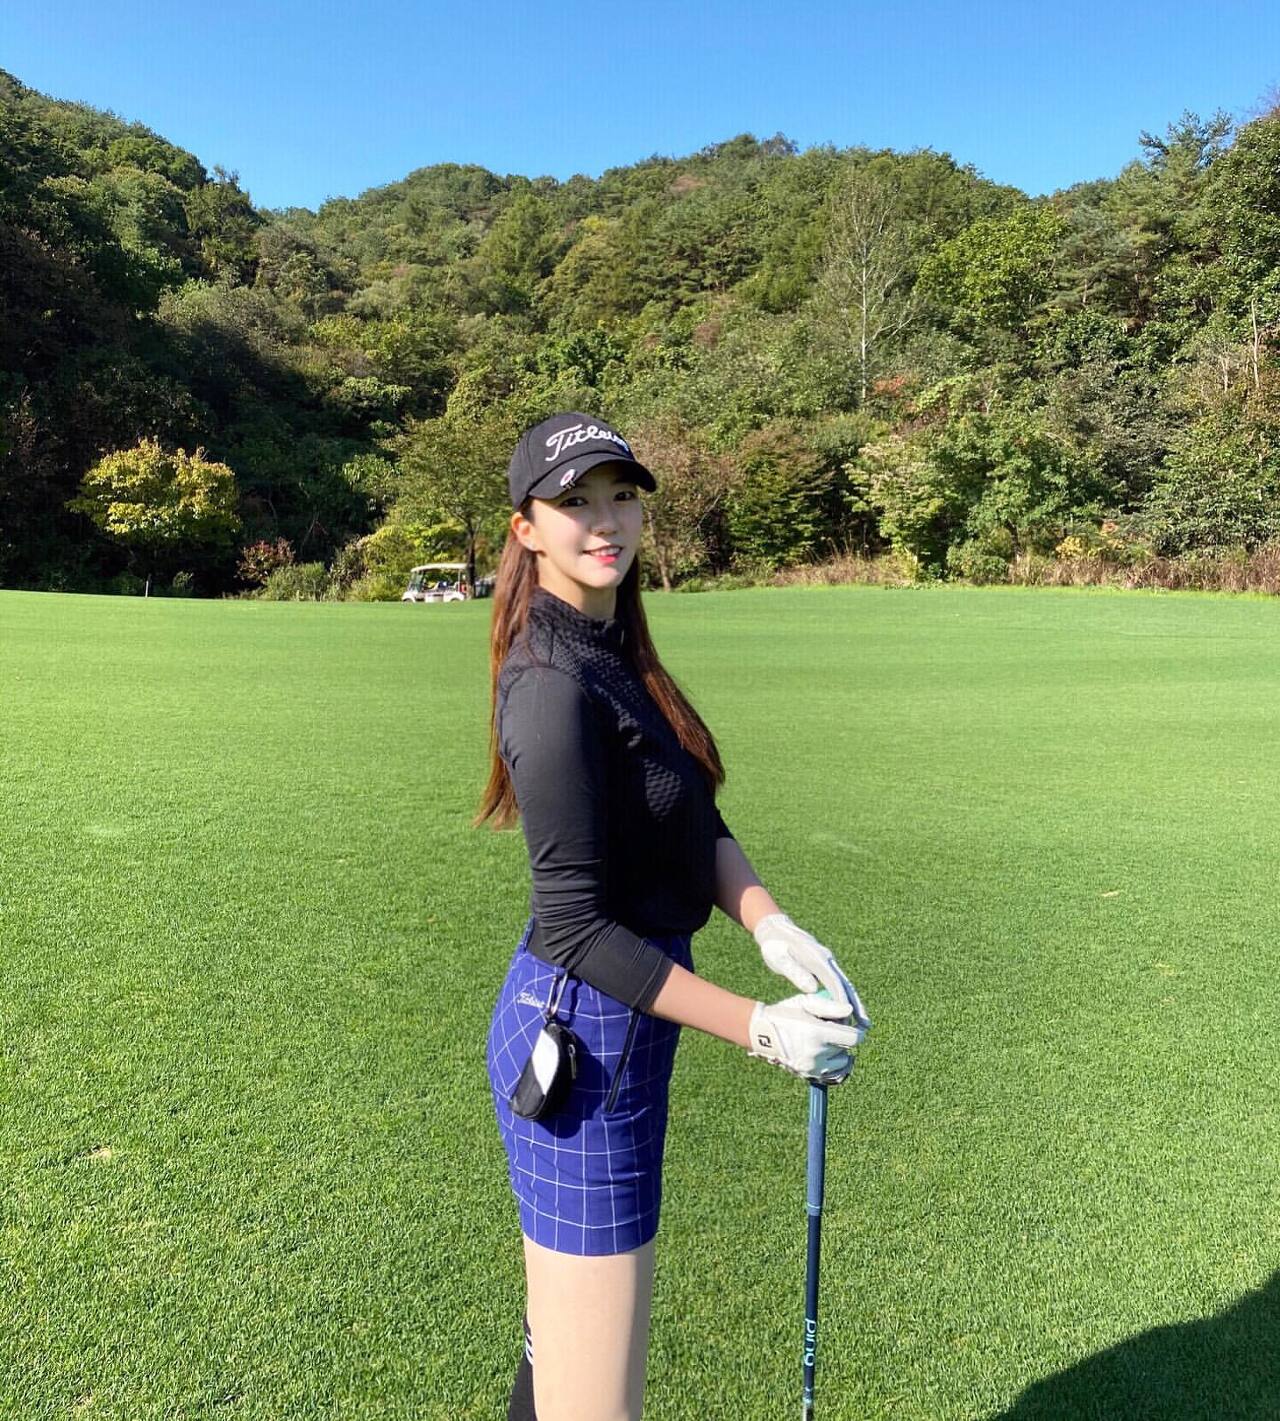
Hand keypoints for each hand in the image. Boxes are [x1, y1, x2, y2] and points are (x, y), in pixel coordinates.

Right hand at [748, 992, 865, 1080]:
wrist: (762, 1033)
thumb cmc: (785, 1012)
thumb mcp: (806, 1002)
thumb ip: (830, 1006)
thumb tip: (851, 1011)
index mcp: (818, 1033)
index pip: (854, 1039)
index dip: (856, 1031)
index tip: (849, 1026)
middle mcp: (817, 1053)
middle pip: (848, 1050)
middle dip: (843, 1040)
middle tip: (830, 1031)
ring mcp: (813, 1066)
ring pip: (842, 1063)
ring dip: (839, 1054)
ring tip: (826, 1043)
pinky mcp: (808, 1075)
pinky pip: (832, 1075)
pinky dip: (832, 1066)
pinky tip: (825, 1055)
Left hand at [753, 914, 870, 1029]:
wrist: (774, 927)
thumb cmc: (774, 946)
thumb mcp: (779, 959)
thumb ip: (796, 972)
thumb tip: (814, 989)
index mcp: (816, 958)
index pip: (833, 983)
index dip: (841, 1002)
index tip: (847, 1020)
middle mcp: (826, 958)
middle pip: (845, 984)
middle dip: (856, 1005)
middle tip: (865, 1024)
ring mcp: (826, 960)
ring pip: (844, 983)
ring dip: (853, 1002)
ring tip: (862, 1022)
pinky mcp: (823, 963)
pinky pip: (837, 982)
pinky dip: (844, 996)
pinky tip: (845, 1010)